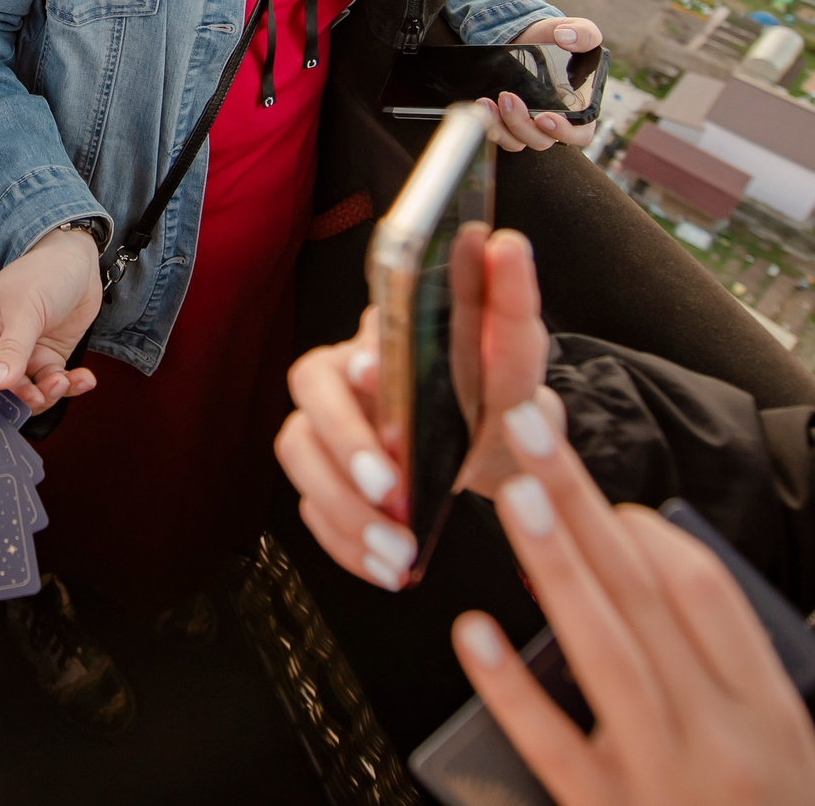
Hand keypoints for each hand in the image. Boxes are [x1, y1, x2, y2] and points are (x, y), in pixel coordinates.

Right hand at [0, 224, 102, 414]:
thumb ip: (12, 349)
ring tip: (63, 381)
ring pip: (28, 391)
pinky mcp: (49, 356)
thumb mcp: (25, 310)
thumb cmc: (42, 272)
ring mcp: (23, 354)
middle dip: (21, 396)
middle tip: (39, 395)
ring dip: (47, 393)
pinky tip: (83, 379)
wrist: (79, 260)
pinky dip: (69, 385)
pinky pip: (54, 382)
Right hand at [274, 225, 552, 588]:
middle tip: (391, 493)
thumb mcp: (515, 346)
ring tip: (399, 552)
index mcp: (374, 341)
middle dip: (343, 457)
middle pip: (305, 413)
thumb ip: (510, 300)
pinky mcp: (326, 482)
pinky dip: (348, 545)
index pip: (343, 348)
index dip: (352, 370)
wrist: (499, 442)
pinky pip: (313, 514)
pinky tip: (390, 569)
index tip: (373, 378)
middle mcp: (336, 382)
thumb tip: (506, 244)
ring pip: (299, 465)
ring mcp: (324, 434)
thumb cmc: (497, 385)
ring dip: (343, 512)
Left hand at [452, 401, 814, 805]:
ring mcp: (659, 781)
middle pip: (643, 596)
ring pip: (602, 652)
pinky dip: (510, 687)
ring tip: (517, 497)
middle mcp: (719, 740)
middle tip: (530, 431)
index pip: (707, 595)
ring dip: (556, 567)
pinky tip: (473, 633)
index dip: (649, 534)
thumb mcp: (782, 746)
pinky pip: (550, 747)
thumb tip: (648, 561)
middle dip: (582, 504)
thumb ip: (728, 665)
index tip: (606, 500)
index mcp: (768, 713)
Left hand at [484, 17, 603, 150]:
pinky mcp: (510, 122)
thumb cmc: (557, 39)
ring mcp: (531, 124)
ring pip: (518, 141)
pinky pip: (501, 136)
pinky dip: (490, 125)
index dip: (563, 132)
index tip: (544, 118)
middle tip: (508, 98)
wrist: (526, 37)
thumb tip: (567, 38)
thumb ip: (583, 33)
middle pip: (542, 140)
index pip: (579, 134)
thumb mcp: (575, 29)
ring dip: (502, 127)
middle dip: (522, 124)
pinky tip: (483, 104)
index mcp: (580, 108)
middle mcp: (556, 122)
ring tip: (488, 102)